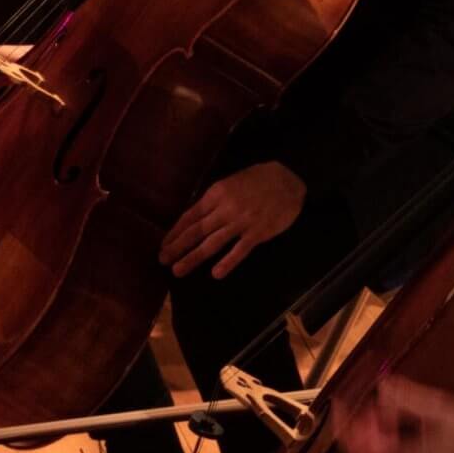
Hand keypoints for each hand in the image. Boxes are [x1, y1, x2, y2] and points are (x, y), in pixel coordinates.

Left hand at [160, 163, 305, 278]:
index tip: (163, 244)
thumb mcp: (232, 181)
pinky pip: (239, 250)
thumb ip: (215, 198)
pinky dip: (227, 262)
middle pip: (197, 231)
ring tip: (178, 270)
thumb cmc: (260, 178)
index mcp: (217, 193)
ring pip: (212, 243)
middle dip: (177, 247)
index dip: (175, 232)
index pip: (190, 215)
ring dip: (193, 257)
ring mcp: (241, 222)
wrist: (290, 179)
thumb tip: (197, 216)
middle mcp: (226, 208)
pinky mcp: (257, 233)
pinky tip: (215, 274)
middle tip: (163, 260)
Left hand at [337, 376, 453, 452]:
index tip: (339, 404)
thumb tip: (382, 385)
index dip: (345, 429)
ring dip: (368, 432)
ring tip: (375, 409)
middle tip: (358, 402)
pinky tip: (390, 419)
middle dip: (356, 428)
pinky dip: (380, 437)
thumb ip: (408, 397)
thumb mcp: (438, 408)